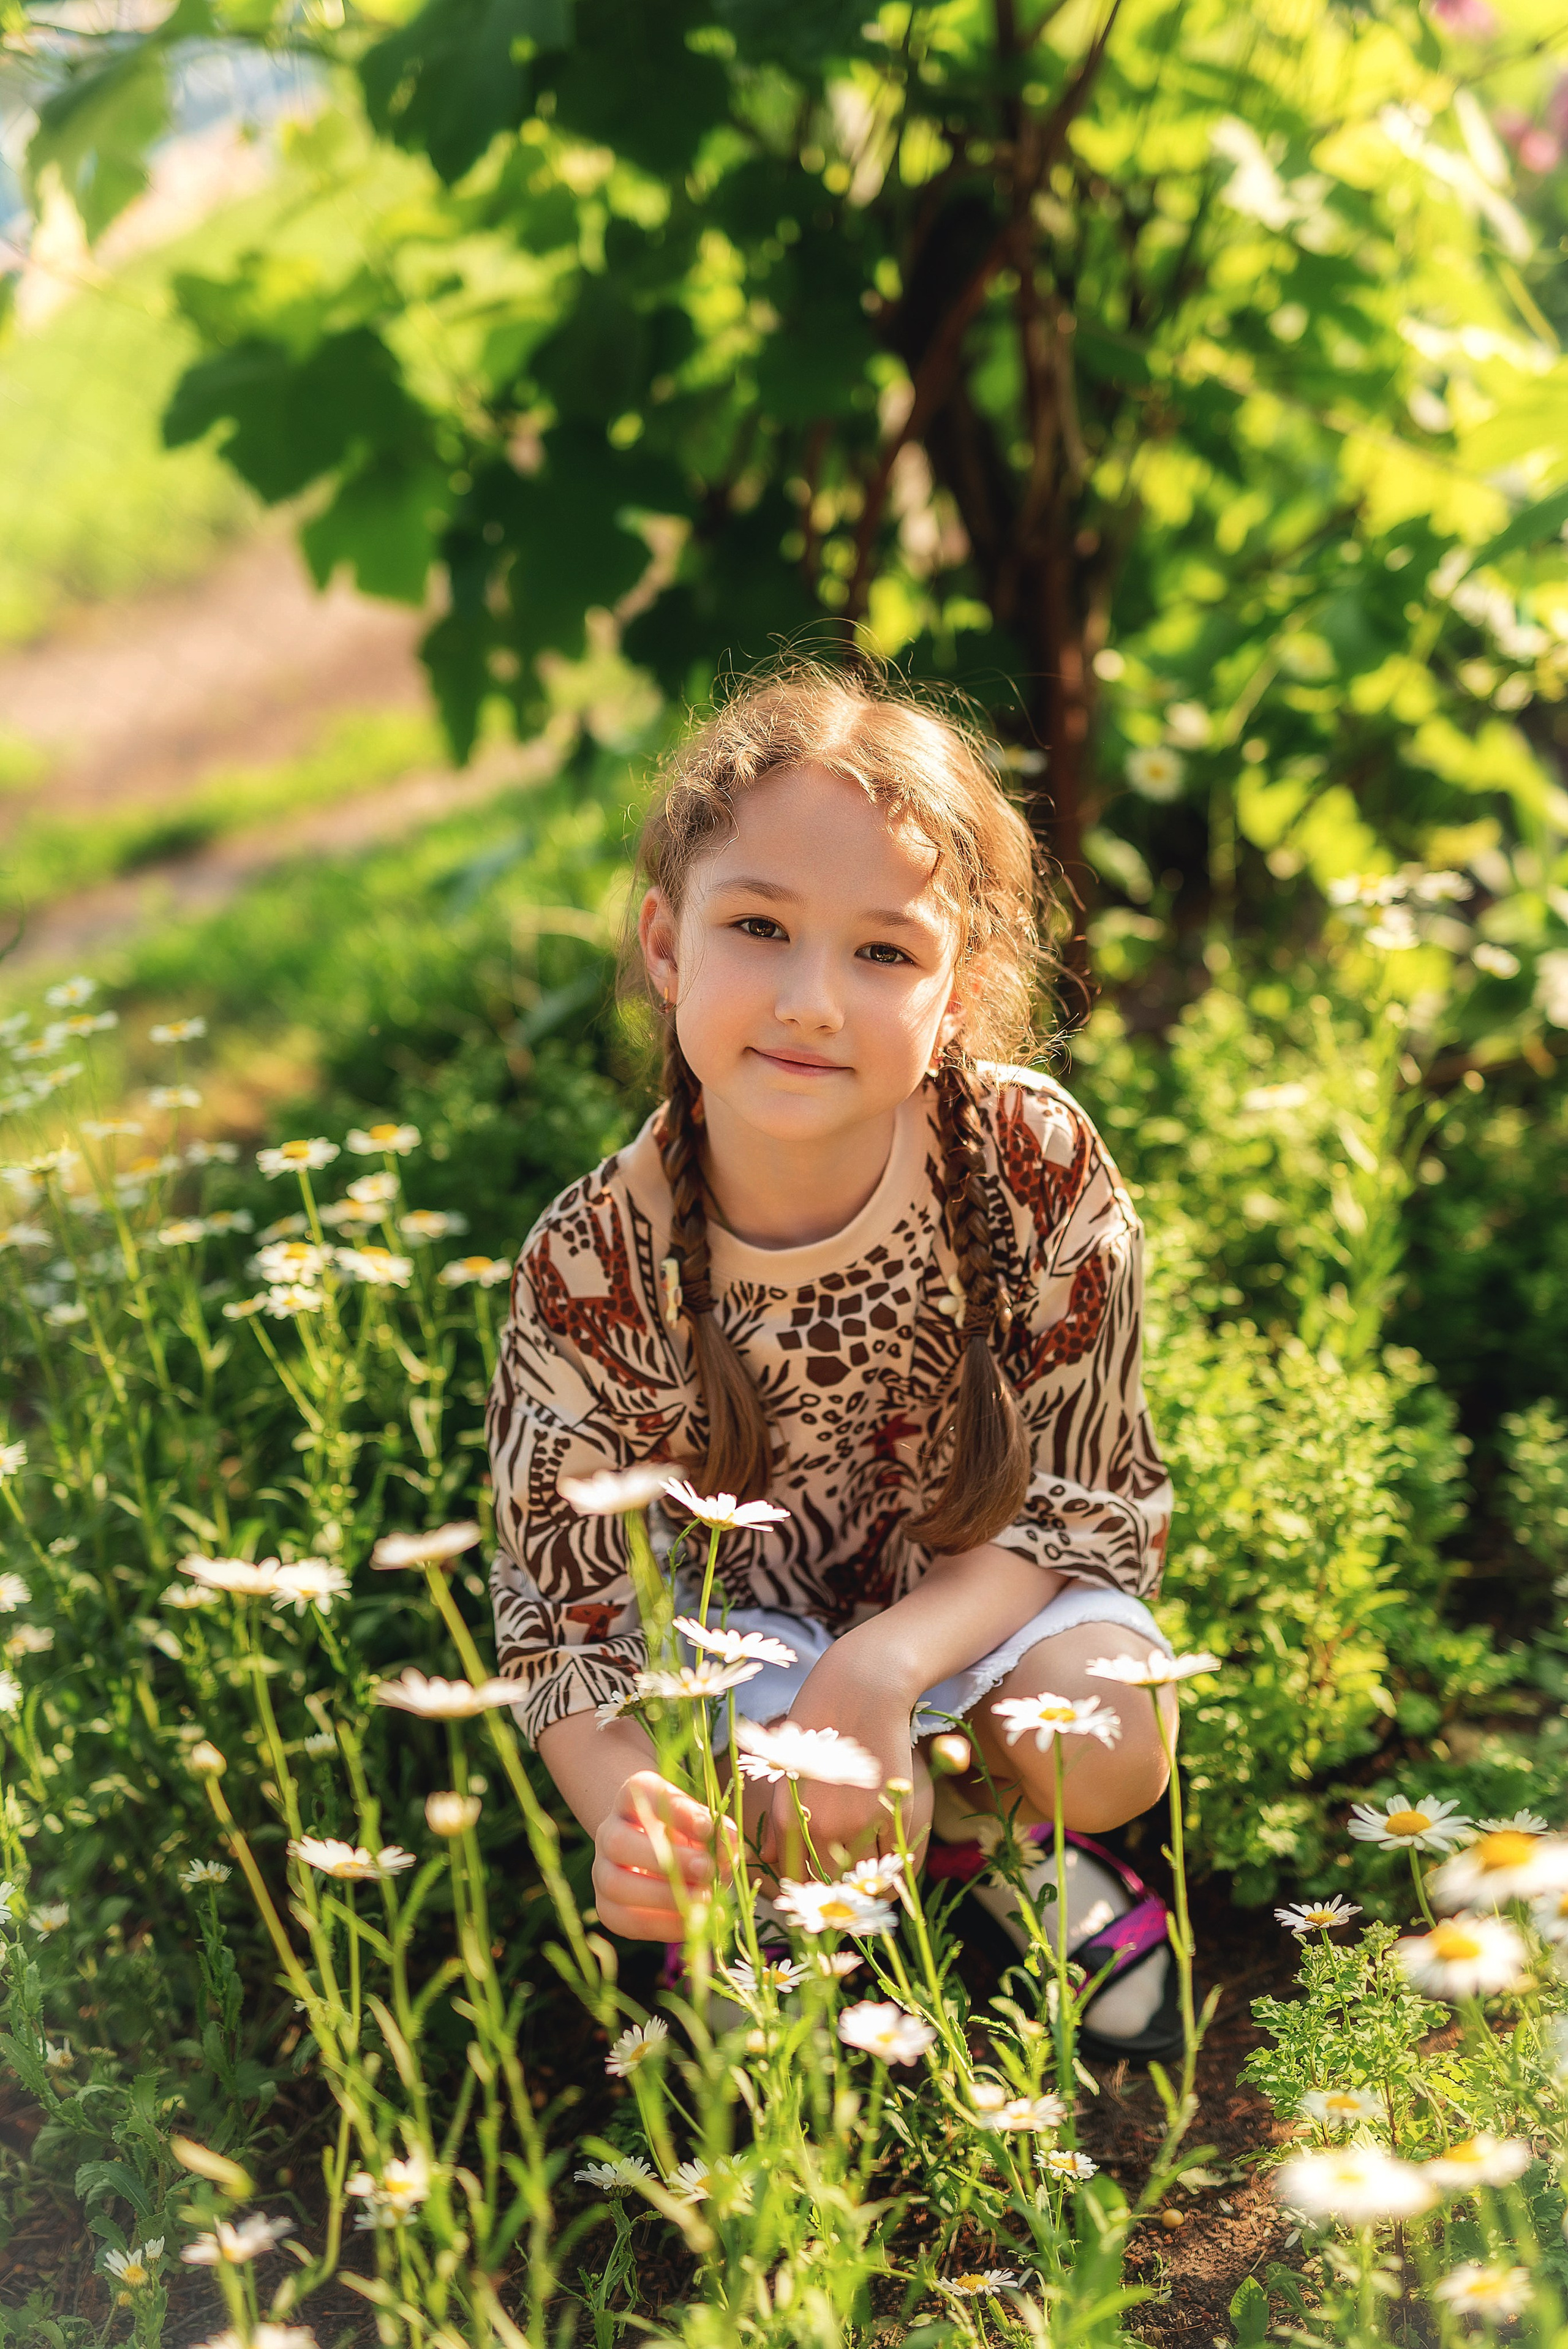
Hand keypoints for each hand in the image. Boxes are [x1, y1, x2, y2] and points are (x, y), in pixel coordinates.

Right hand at [592, 1770, 728, 1940]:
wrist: (657, 1857)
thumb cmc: (687, 1835)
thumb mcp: (705, 1826)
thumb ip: (718, 1832)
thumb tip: (728, 1845)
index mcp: (632, 1797)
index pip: (642, 1791)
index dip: (675, 1810)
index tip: (707, 1827)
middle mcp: (609, 1831)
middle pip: (620, 1842)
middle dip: (666, 1860)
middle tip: (706, 1869)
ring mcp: (601, 1870)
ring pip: (615, 1884)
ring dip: (663, 1896)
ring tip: (703, 1899)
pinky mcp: (606, 1907)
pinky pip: (625, 1920)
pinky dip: (663, 1925)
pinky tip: (695, 1922)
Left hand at [768, 1647, 913, 1880]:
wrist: (860, 1689)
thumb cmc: (821, 1726)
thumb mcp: (789, 1772)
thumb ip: (782, 1822)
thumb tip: (771, 1859)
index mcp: (788, 1819)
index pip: (797, 1884)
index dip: (811, 1900)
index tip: (823, 1899)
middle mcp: (818, 1827)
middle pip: (830, 1889)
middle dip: (841, 1900)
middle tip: (851, 1898)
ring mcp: (857, 1822)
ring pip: (865, 1880)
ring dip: (871, 1889)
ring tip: (874, 1886)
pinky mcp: (891, 1811)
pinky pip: (897, 1862)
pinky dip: (897, 1868)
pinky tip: (894, 1862)